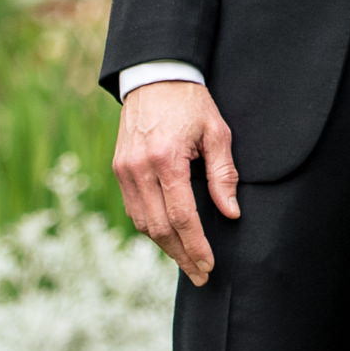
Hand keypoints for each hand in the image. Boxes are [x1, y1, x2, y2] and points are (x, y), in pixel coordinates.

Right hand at [113, 82, 239, 285]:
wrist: (154, 76)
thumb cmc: (191, 102)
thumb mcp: (216, 131)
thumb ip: (224, 173)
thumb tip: (231, 212)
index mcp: (166, 159)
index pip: (182, 216)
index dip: (196, 246)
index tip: (209, 265)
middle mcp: (140, 169)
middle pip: (160, 228)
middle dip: (181, 255)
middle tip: (201, 274)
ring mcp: (125, 171)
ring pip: (143, 223)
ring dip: (165, 246)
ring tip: (187, 261)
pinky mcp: (119, 169)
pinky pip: (133, 209)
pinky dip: (150, 228)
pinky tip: (168, 237)